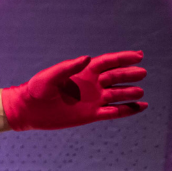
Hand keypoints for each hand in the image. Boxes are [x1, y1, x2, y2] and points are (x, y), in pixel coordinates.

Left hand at [2, 51, 147, 130]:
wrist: (29, 110)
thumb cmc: (37, 89)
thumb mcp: (50, 76)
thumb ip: (68, 68)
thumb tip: (87, 58)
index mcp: (83, 72)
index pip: (108, 62)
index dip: (124, 58)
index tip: (139, 55)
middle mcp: (92, 84)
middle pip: (116, 77)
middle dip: (129, 74)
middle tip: (142, 73)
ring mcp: (93, 99)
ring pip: (118, 94)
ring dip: (130, 92)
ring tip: (140, 91)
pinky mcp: (92, 114)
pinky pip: (115, 112)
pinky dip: (128, 110)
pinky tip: (141, 107)